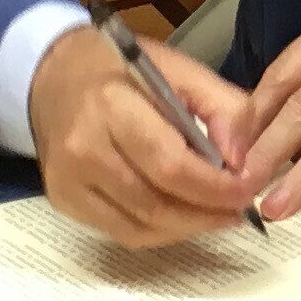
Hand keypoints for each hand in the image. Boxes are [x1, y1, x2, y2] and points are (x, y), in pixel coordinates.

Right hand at [26, 23, 260, 248]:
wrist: (51, 74)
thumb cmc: (120, 69)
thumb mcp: (179, 68)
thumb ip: (223, 107)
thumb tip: (243, 162)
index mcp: (113, 106)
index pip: (171, 165)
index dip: (215, 188)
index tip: (248, 190)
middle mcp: (84, 149)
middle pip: (156, 204)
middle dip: (207, 213)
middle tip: (240, 207)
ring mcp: (68, 181)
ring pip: (140, 228)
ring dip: (188, 228)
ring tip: (218, 214)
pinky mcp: (63, 201)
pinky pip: (121, 232)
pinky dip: (160, 231)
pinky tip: (183, 215)